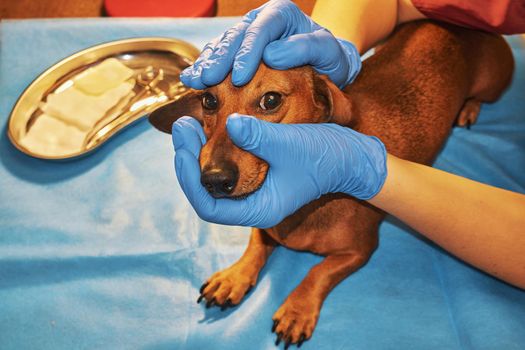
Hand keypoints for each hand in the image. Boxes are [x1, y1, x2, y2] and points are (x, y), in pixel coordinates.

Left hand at [172, 115, 386, 228]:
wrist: (348, 157)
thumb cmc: (324, 155)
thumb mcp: (291, 144)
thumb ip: (259, 136)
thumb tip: (231, 122)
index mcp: (259, 210)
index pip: (209, 208)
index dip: (190, 179)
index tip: (183, 146)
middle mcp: (252, 206)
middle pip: (206, 194)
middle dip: (189, 161)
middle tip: (182, 126)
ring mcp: (253, 192)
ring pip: (213, 181)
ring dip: (197, 155)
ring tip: (188, 125)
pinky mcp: (256, 177)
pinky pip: (225, 169)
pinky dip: (212, 151)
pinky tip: (208, 129)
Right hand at [180, 0, 360, 88]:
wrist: (326, 66)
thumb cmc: (329, 58)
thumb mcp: (328, 52)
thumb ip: (304, 49)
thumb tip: (271, 55)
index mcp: (281, 14)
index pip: (260, 30)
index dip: (247, 52)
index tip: (241, 77)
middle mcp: (260, 21)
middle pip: (235, 37)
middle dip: (221, 59)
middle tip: (209, 79)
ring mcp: (247, 35)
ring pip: (222, 45)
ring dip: (207, 63)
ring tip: (194, 80)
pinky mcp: (238, 51)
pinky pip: (218, 56)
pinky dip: (205, 68)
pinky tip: (192, 80)